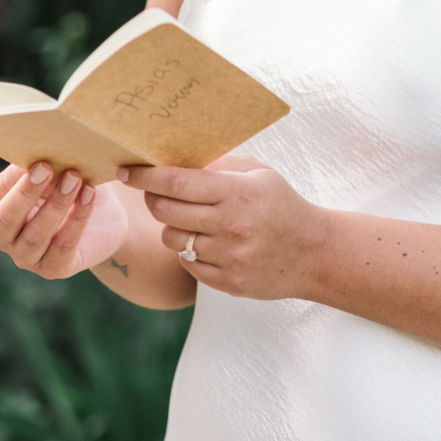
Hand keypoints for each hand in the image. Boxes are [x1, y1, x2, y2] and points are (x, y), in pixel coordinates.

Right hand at [0, 163, 128, 277]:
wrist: (105, 218)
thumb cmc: (71, 187)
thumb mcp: (56, 172)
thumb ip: (44, 164)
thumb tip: (40, 146)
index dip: (14, 178)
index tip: (36, 157)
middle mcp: (5, 238)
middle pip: (6, 218)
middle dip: (27, 192)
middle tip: (48, 167)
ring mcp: (27, 258)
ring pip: (36, 235)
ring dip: (56, 204)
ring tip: (75, 179)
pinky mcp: (54, 268)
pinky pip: (63, 246)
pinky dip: (77, 219)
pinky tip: (89, 196)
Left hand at [118, 155, 330, 299]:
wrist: (314, 253)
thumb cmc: (282, 206)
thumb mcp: (259, 174)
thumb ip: (220, 166)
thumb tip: (177, 158)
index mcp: (237, 193)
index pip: (177, 182)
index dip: (146, 176)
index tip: (126, 170)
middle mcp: (231, 225)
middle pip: (166, 211)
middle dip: (152, 199)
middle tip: (154, 192)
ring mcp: (228, 257)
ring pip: (173, 239)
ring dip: (173, 227)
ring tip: (191, 220)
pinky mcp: (227, 282)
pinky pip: (187, 264)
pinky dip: (190, 252)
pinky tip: (207, 242)